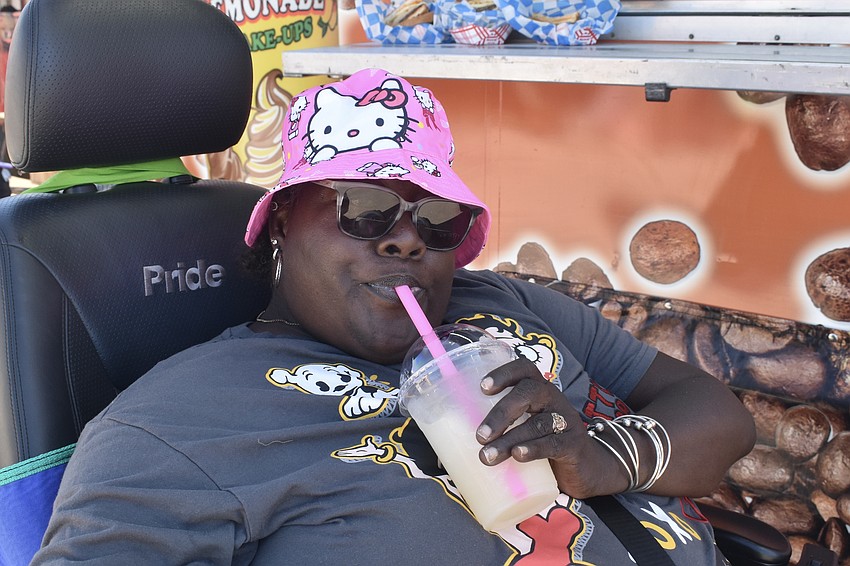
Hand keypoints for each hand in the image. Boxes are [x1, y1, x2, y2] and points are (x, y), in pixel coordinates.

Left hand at [474, 358, 628, 497]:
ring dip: (509, 439)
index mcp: (538, 391)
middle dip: (501, 412)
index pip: (524, 369)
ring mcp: (566, 421)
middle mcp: (553, 400)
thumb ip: (500, 432)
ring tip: (487, 456)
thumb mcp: (524, 430)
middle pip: (529, 393)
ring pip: (537, 423)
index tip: (482, 388)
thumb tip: (449, 453)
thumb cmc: (544, 445)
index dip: (504, 373)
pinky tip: (518, 455)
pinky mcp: (574, 445)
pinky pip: (554, 442)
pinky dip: (534, 448)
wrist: (588, 470)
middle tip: (479, 435)